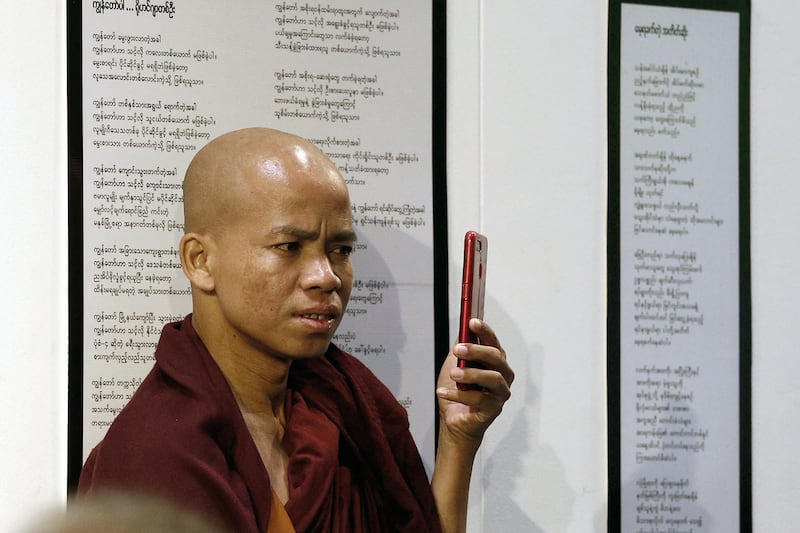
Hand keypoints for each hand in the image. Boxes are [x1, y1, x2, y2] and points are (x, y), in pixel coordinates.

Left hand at [436, 319, 513, 445]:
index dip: (484, 331)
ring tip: (453, 374)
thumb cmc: (459, 390)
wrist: (454, 418)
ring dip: (471, 374)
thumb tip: (462, 331)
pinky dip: (459, 395)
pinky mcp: (494, 409)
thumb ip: (462, 347)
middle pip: (496, 358)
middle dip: (476, 351)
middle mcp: (502, 375)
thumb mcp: (456, 363)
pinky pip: (479, 400)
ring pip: (492, 378)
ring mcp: (500, 393)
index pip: (493, 342)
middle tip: (458, 350)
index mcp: (495, 361)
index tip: (472, 321)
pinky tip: (443, 392)